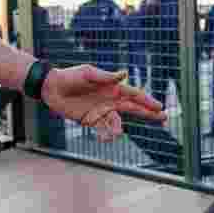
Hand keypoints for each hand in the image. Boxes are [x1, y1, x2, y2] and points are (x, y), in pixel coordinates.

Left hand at [41, 65, 165, 142]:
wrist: (50, 88)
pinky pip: (103, 129)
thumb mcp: (87, 73)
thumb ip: (106, 76)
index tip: (159, 107)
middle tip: (164, 118)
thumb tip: (124, 74)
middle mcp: (110, 100)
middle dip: (149, 113)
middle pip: (134, 108)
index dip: (147, 101)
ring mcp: (101, 111)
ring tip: (114, 135)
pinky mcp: (91, 120)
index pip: (134, 95)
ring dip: (117, 129)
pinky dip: (105, 135)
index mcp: (112, 88)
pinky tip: (103, 139)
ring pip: (117, 122)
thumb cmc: (69, 77)